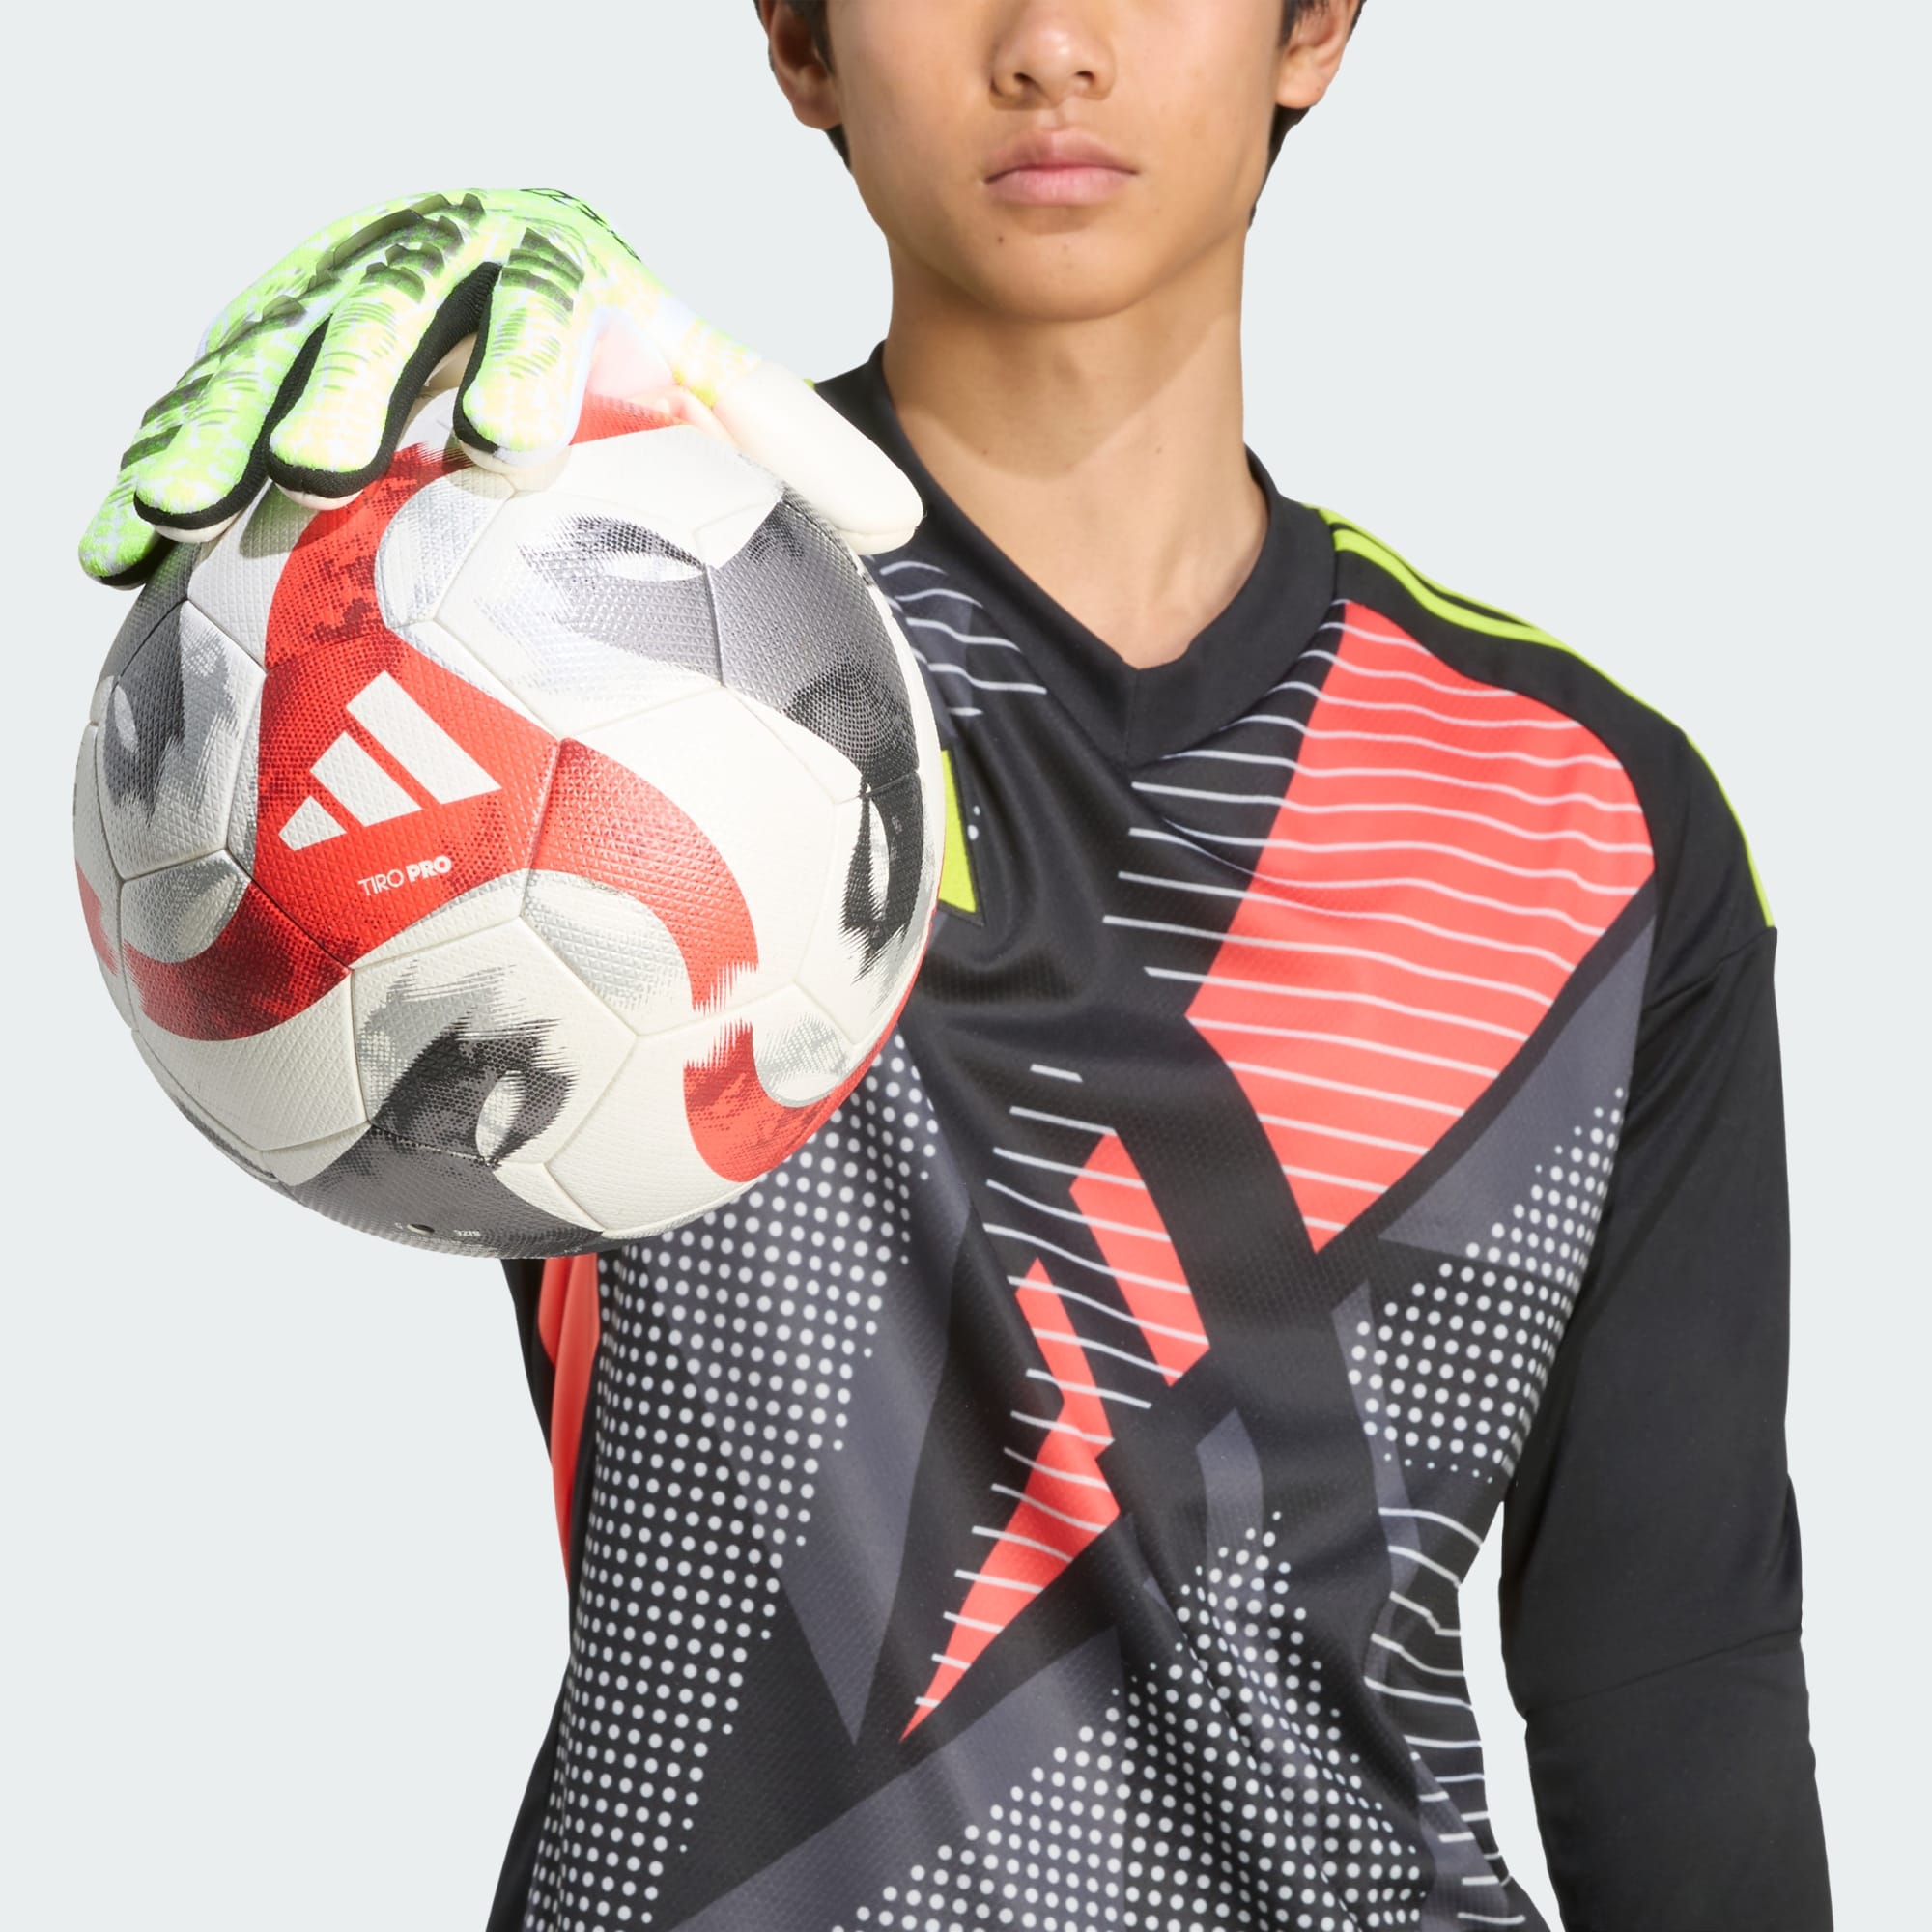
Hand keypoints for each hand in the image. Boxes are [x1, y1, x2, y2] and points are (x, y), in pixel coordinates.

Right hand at [79, 188, 919, 582]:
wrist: (502, 269)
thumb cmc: (616, 345)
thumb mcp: (702, 374)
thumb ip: (781, 437)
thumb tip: (898, 523)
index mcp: (549, 266)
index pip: (544, 306)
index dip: (526, 366)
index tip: (520, 450)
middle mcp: (429, 269)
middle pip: (378, 316)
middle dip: (346, 382)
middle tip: (331, 464)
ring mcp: (326, 304)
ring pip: (259, 359)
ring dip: (216, 432)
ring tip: (182, 511)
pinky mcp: (252, 349)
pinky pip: (192, 411)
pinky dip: (150, 478)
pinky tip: (115, 556)